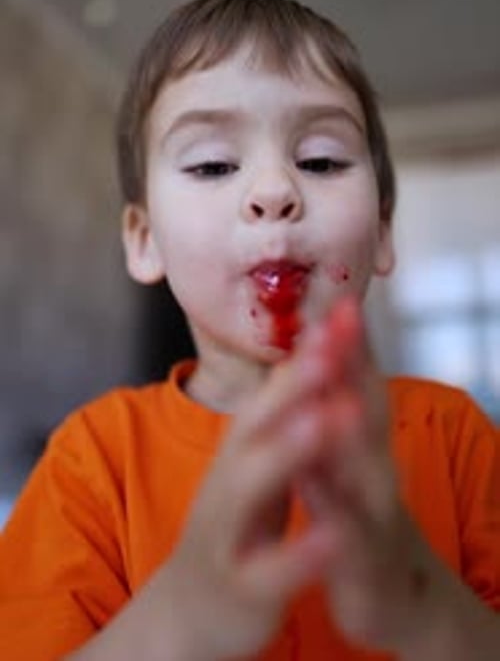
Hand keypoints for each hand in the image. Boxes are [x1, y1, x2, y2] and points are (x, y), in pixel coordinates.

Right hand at [157, 346, 340, 660]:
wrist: (190, 605)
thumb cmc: (235, 520)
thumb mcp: (252, 462)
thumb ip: (279, 411)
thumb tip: (311, 344)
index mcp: (240, 448)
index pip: (273, 393)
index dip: (306, 354)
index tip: (340, 312)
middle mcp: (227, 479)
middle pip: (255, 425)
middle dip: (294, 385)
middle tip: (330, 346)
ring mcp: (227, 531)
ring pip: (250, 487)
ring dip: (289, 449)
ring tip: (328, 417)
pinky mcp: (239, 586)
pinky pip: (269, 569)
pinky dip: (299, 552)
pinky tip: (333, 535)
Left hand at [296, 297, 439, 652]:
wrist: (398, 595)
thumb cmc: (360, 514)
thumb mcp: (345, 458)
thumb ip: (333, 412)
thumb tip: (318, 355)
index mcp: (361, 442)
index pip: (354, 381)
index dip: (345, 340)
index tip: (334, 295)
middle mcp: (376, 468)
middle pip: (366, 408)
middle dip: (354, 363)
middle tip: (344, 317)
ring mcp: (376, 515)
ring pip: (366, 472)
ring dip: (355, 435)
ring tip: (345, 400)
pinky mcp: (366, 564)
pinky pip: (354, 545)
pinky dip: (345, 528)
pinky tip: (333, 516)